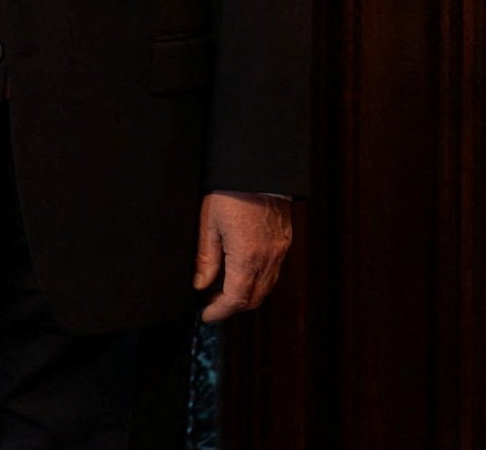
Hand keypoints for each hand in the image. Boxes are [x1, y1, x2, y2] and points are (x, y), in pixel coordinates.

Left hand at [193, 191, 293, 322]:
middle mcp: (268, 259)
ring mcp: (280, 251)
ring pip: (266, 287)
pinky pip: (273, 272)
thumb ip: (206, 259)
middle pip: (254, 298)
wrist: (259, 169)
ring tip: (223, 287)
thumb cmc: (230, 192)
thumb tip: (201, 285)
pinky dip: (257, 280)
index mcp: (247, 257)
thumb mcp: (208, 223)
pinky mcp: (284, 242)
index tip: (207, 315)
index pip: (235, 299)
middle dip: (232, 306)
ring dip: (246, 294)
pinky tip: (241, 271)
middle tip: (211, 302)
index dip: (219, 312)